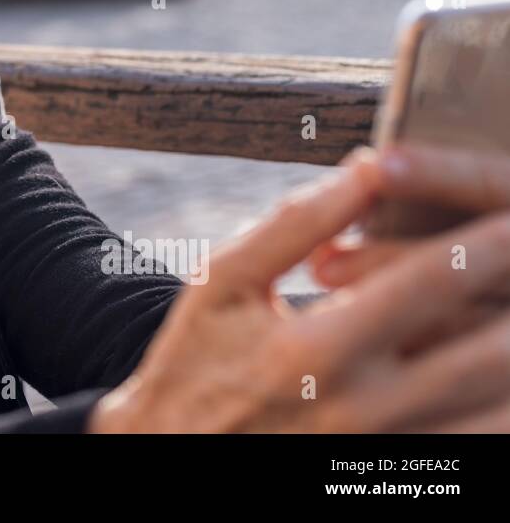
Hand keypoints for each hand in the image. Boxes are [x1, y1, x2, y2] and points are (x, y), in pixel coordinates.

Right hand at [90, 149, 509, 431]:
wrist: (169, 454)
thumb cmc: (194, 359)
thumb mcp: (222, 281)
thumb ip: (295, 223)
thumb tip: (366, 166)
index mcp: (315, 348)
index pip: (430, 284)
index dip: (486, 243)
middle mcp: (360, 409)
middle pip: (489, 355)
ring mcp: (382, 455)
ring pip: (498, 413)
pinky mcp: (391, 481)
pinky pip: (477, 448)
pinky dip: (501, 412)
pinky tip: (500, 376)